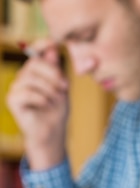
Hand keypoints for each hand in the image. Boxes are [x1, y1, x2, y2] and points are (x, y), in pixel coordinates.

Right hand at [6, 40, 68, 169]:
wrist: (53, 131)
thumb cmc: (57, 110)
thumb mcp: (62, 87)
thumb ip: (57, 70)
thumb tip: (52, 48)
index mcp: (35, 73)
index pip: (34, 53)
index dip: (41, 44)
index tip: (53, 42)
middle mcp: (23, 77)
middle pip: (34, 64)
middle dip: (53, 74)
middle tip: (65, 88)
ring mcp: (16, 88)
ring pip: (31, 78)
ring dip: (49, 89)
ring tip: (56, 99)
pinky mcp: (12, 100)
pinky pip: (26, 92)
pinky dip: (41, 98)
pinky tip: (46, 104)